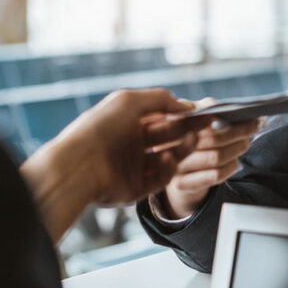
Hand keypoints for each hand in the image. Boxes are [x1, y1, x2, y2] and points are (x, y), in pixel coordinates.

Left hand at [56, 88, 208, 205]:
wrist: (78, 166)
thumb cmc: (100, 128)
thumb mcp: (130, 100)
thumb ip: (161, 98)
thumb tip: (185, 106)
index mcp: (127, 122)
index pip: (162, 117)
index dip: (182, 114)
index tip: (204, 112)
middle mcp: (131, 144)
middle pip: (168, 137)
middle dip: (188, 130)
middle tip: (208, 126)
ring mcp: (134, 167)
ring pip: (168, 157)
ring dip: (183, 148)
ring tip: (195, 139)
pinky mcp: (136, 189)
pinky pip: (160, 179)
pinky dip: (169, 169)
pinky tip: (170, 160)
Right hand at [164, 99, 263, 217]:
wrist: (177, 166)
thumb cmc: (191, 133)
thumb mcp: (195, 115)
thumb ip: (205, 107)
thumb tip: (217, 107)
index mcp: (170, 123)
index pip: (200, 118)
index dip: (224, 116)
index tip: (246, 116)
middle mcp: (169, 145)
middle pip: (212, 138)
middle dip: (238, 132)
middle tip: (253, 127)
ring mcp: (174, 166)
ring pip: (215, 157)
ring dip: (237, 148)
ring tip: (246, 142)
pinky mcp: (182, 184)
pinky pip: (214, 176)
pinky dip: (230, 167)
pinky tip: (235, 161)